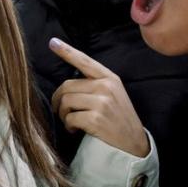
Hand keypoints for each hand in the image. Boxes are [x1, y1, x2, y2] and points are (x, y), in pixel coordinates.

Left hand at [49, 37, 148, 156]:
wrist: (134, 144)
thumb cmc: (119, 118)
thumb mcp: (114, 94)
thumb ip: (96, 84)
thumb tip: (69, 83)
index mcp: (110, 78)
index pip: (84, 61)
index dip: (67, 51)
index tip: (52, 42)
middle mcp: (106, 86)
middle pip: (67, 85)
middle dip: (58, 100)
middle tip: (61, 111)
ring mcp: (102, 102)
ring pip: (66, 101)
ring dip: (63, 114)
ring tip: (70, 121)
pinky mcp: (96, 118)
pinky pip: (70, 117)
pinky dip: (68, 125)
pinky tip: (75, 130)